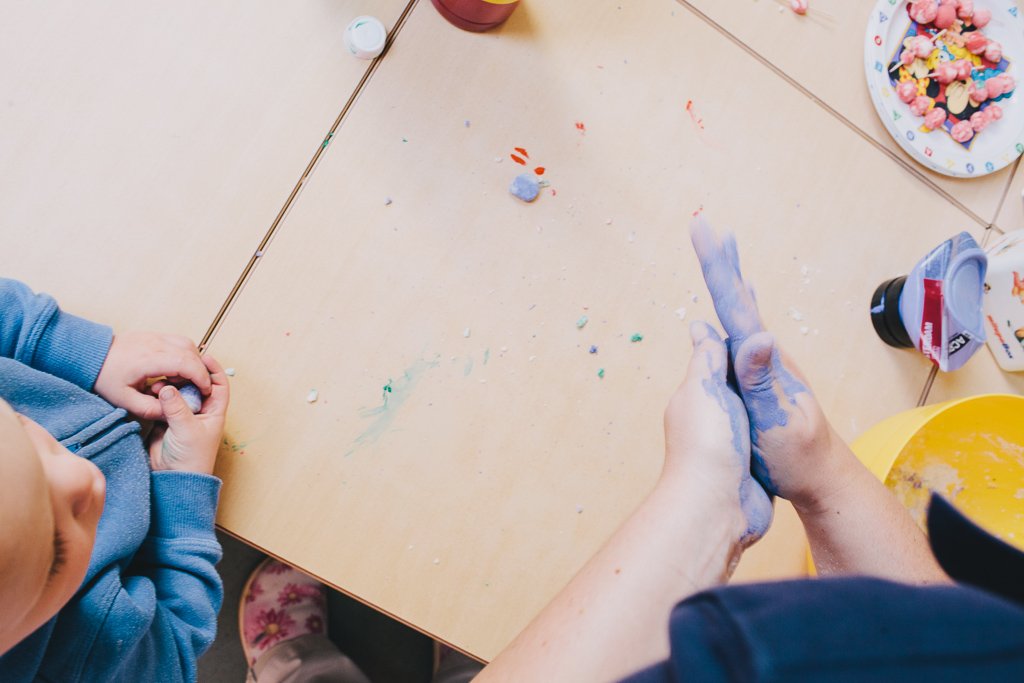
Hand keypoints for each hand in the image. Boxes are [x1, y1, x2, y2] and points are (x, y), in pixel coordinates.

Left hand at [94, 332, 211, 419]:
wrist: (89, 355)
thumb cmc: (104, 376)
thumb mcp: (125, 401)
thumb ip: (151, 409)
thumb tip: (172, 412)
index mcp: (148, 359)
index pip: (186, 363)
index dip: (201, 377)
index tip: (205, 390)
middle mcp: (155, 343)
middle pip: (191, 352)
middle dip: (201, 370)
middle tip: (199, 387)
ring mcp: (155, 336)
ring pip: (188, 343)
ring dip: (194, 361)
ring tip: (187, 378)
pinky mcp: (154, 335)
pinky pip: (178, 341)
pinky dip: (186, 354)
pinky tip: (178, 368)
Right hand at [147, 355, 227, 474]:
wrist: (174, 478)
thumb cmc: (192, 459)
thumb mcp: (187, 429)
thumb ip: (177, 407)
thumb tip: (167, 387)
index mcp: (214, 411)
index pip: (218, 385)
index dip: (213, 370)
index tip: (202, 357)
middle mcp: (199, 411)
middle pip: (195, 385)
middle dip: (184, 375)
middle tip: (173, 368)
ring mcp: (182, 414)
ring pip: (177, 392)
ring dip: (168, 385)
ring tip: (157, 384)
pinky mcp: (166, 419)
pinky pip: (163, 401)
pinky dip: (157, 395)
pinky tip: (150, 391)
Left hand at [663, 320, 772, 547]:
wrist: (718, 506)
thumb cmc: (708, 444)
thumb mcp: (705, 390)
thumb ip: (707, 359)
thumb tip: (700, 326)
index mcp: (696, 397)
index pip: (718, 362)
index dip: (737, 343)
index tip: (755, 321)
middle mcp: (710, 419)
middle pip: (737, 386)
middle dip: (754, 369)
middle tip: (781, 347)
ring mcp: (730, 444)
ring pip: (751, 413)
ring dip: (764, 399)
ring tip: (789, 379)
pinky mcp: (749, 465)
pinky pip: (761, 439)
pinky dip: (771, 429)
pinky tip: (786, 422)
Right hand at [690, 216, 843, 508]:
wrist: (824, 480)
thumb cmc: (798, 456)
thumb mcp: (777, 421)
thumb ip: (763, 380)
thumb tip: (757, 335)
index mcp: (764, 359)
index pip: (737, 304)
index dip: (717, 266)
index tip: (703, 229)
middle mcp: (766, 356)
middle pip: (740, 299)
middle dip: (722, 262)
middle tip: (709, 227)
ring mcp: (765, 368)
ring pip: (743, 316)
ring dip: (731, 282)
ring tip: (727, 257)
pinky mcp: (762, 384)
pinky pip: (743, 340)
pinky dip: (738, 319)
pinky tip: (736, 324)